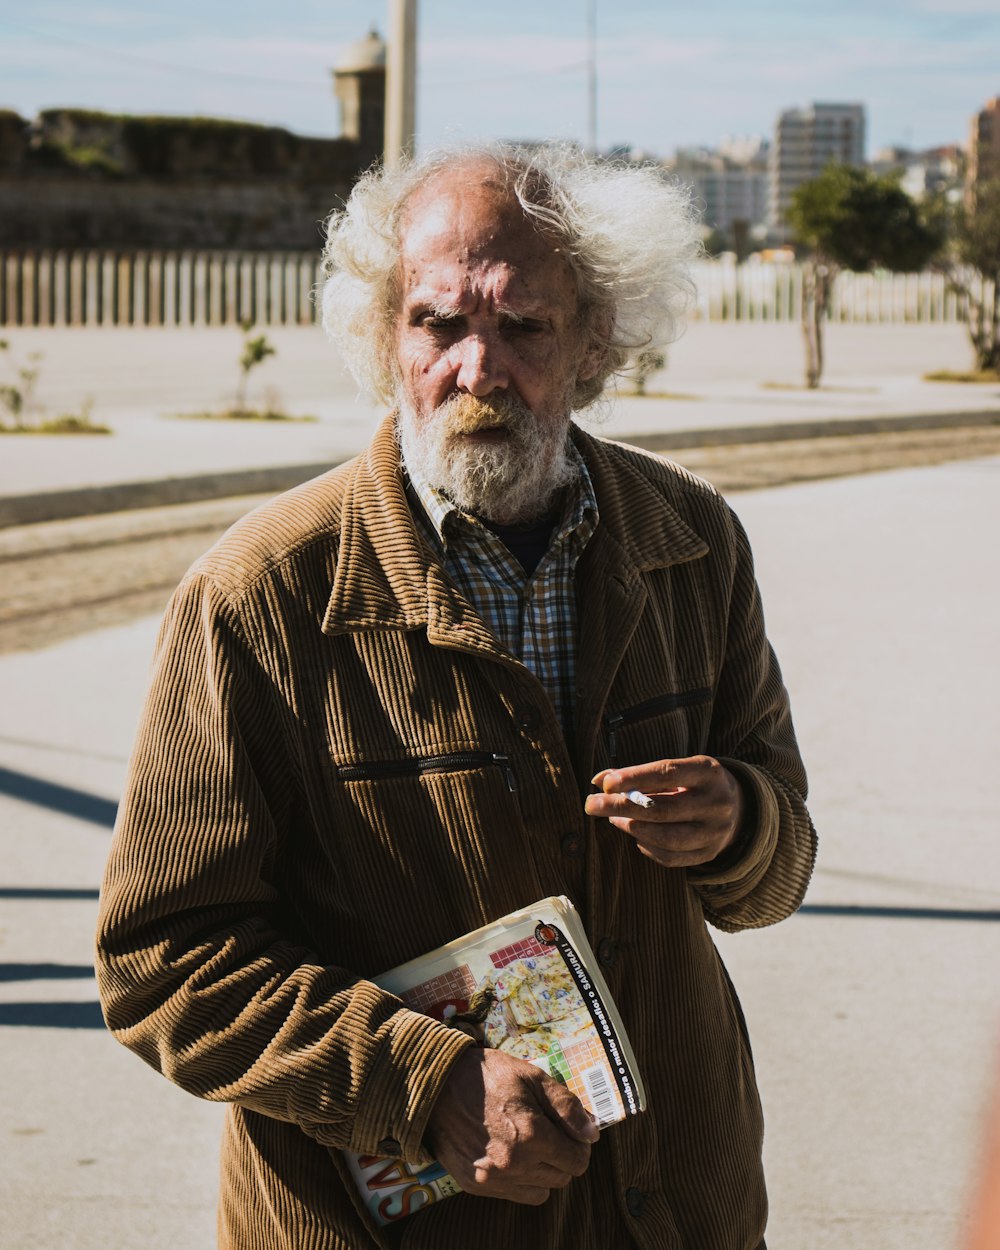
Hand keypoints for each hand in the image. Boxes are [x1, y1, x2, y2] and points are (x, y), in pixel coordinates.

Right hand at [424, 1047, 597, 1203]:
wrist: (437, 1085)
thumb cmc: (488, 1076)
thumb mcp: (533, 1077)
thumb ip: (567, 1106)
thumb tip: (592, 1135)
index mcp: (532, 1135)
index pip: (577, 1161)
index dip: (579, 1145)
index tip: (571, 1132)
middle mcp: (514, 1164)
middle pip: (562, 1178)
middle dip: (564, 1157)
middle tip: (552, 1134)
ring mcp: (493, 1179)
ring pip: (542, 1190)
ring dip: (544, 1171)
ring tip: (531, 1144)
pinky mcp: (476, 1186)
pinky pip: (515, 1195)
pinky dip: (521, 1180)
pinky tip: (511, 1154)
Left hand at [585, 755, 744, 868]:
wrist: (738, 807)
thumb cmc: (693, 783)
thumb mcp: (676, 770)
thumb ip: (638, 774)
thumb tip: (599, 781)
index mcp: (708, 772)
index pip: (667, 773)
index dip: (635, 778)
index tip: (606, 783)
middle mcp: (716, 802)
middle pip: (663, 809)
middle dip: (622, 807)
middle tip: (592, 804)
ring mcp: (715, 832)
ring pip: (666, 837)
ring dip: (632, 828)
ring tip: (613, 818)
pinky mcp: (710, 853)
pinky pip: (671, 857)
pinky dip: (647, 847)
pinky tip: (636, 834)